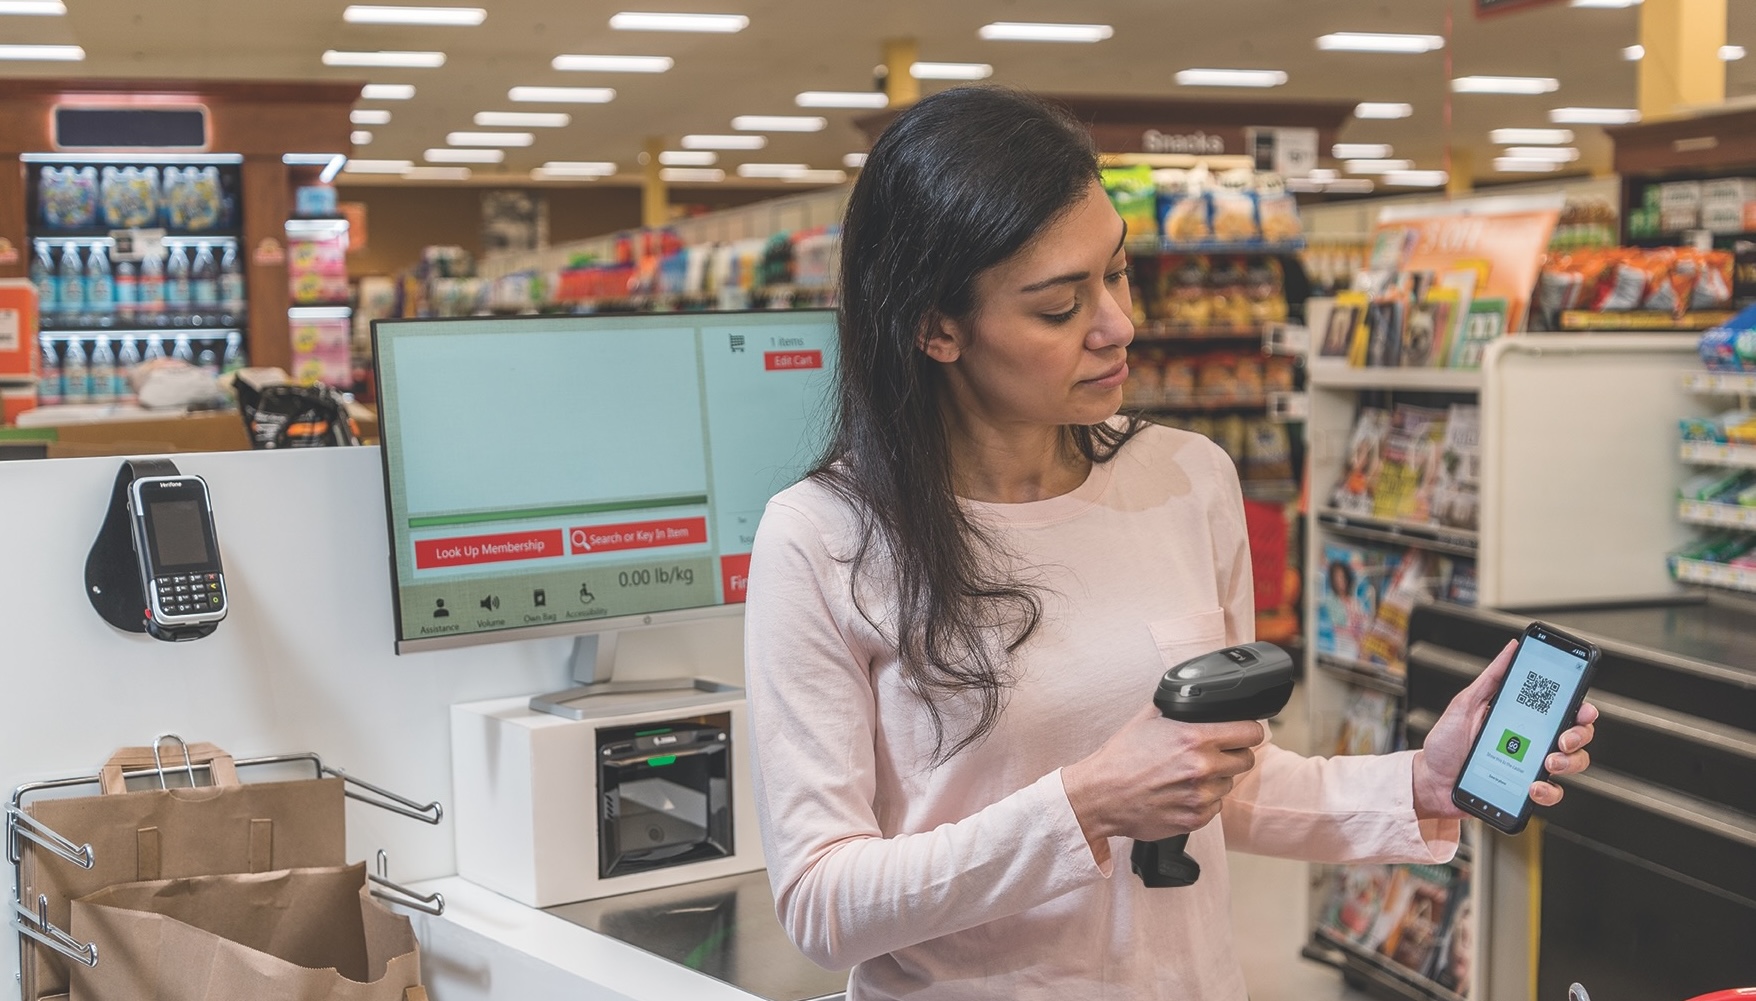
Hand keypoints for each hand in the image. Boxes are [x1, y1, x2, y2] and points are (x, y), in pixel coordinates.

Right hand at [1064, 703, 1265, 861]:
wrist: (1101, 796)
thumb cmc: (1121, 758)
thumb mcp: (1147, 719)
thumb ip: (1178, 707)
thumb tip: (1199, 699)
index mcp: (1194, 738)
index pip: (1250, 733)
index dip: (1247, 731)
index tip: (1243, 734)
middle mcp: (1202, 767)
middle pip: (1246, 760)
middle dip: (1233, 754)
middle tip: (1213, 754)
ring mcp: (1200, 796)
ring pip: (1230, 784)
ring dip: (1217, 779)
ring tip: (1188, 775)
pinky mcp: (1195, 819)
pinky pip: (1215, 806)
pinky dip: (1204, 800)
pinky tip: (1181, 793)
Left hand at [1411, 639, 1599, 820]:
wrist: (1430, 780)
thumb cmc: (1446, 743)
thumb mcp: (1466, 704)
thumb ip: (1491, 678)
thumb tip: (1512, 648)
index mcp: (1522, 717)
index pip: (1562, 708)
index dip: (1581, 707)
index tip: (1582, 708)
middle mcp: (1532, 741)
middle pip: (1577, 734)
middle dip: (1579, 735)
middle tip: (1562, 739)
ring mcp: (1531, 766)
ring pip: (1573, 763)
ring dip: (1568, 763)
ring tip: (1548, 763)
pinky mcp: (1525, 790)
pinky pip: (1552, 793)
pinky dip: (1548, 791)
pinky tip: (1532, 787)